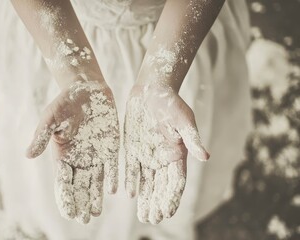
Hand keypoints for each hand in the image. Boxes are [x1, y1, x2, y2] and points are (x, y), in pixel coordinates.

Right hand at [26, 78, 119, 223]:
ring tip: (96, 213)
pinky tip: (112, 190)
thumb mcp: (50, 118)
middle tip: (84, 220)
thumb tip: (28, 155)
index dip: (66, 198)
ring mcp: (96, 154)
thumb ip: (41, 136)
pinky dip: (111, 178)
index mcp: (63, 155)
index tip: (69, 213)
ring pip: (96, 181)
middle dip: (81, 203)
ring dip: (95, 197)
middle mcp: (79, 159)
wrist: (86, 89)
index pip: (63, 182)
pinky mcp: (110, 147)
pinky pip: (112, 166)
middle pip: (80, 186)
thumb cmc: (65, 102)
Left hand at [124, 83, 208, 223]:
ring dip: (146, 199)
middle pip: (161, 187)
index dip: (171, 198)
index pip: (176, 182)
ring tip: (143, 216)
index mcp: (177, 154)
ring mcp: (148, 154)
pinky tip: (130, 194)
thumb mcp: (183, 120)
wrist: (152, 90)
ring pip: (147, 182)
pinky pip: (132, 169)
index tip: (166, 213)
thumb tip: (206, 157)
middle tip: (151, 219)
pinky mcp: (134, 148)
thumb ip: (192, 139)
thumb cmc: (171, 103)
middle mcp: (163, 158)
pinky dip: (132, 181)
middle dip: (157, 203)